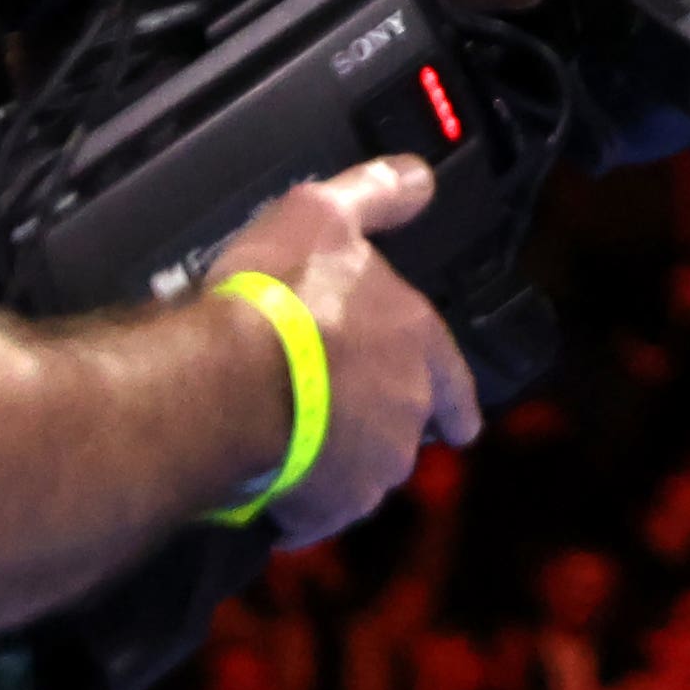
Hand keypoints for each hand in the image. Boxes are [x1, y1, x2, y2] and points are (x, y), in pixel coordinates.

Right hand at [210, 157, 479, 544]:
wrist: (225, 382)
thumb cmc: (277, 296)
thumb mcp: (323, 215)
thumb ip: (375, 195)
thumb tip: (420, 178)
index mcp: (416, 338)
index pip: (453, 375)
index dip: (455, 398)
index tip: (463, 425)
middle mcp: (409, 405)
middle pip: (403, 424)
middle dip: (374, 424)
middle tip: (329, 415)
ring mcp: (375, 463)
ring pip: (365, 469)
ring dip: (339, 463)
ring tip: (293, 446)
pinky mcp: (332, 507)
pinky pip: (322, 511)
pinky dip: (303, 504)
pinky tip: (271, 487)